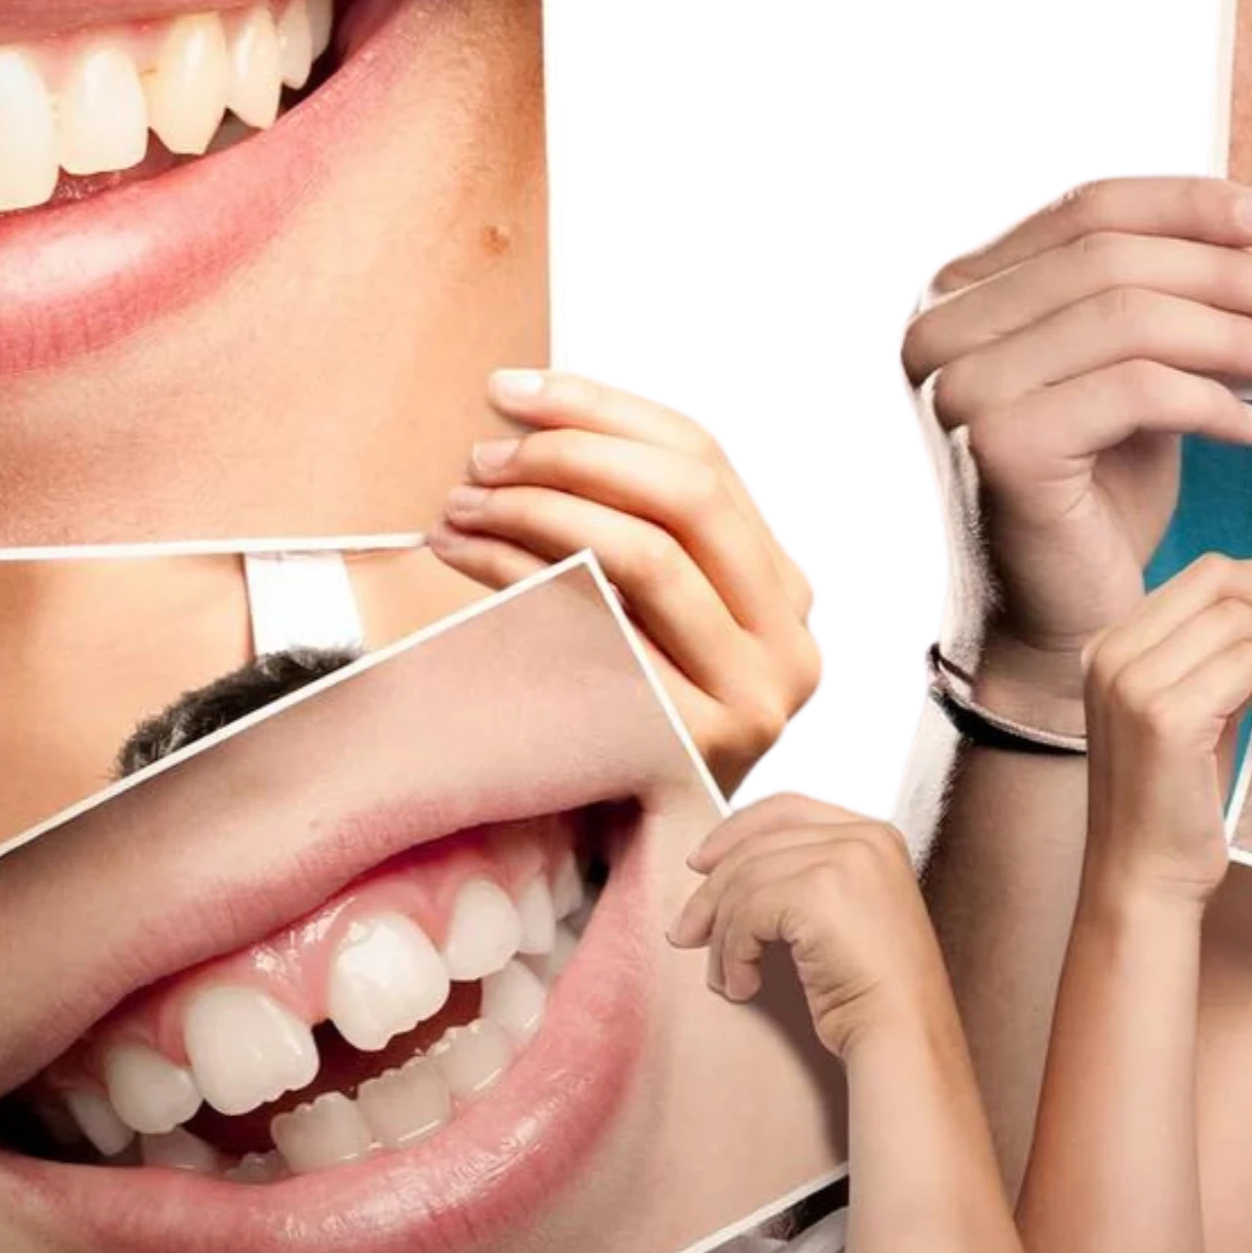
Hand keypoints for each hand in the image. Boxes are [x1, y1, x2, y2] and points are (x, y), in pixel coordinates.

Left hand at [433, 371, 825, 787]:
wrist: (627, 866)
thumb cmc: (615, 716)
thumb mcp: (650, 617)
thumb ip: (637, 528)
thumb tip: (538, 406)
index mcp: (786, 589)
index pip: (706, 457)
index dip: (604, 406)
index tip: (512, 386)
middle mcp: (791, 638)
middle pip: (685, 493)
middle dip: (571, 451)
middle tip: (482, 451)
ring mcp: (753, 695)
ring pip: (645, 551)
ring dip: (536, 509)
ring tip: (460, 500)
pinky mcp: (695, 741)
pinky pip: (601, 624)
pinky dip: (522, 575)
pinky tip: (465, 555)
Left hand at [667, 792, 950, 1060]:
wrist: (904, 1033)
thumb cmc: (872, 990)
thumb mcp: (845, 914)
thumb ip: (804, 878)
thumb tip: (717, 875)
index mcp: (874, 833)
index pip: (786, 808)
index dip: (735, 831)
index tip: (701, 864)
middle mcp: (862, 835)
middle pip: (756, 845)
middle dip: (712, 893)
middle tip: (684, 934)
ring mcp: (843, 858)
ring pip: (746, 882)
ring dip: (723, 937)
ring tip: (725, 978)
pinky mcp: (818, 890)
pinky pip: (747, 914)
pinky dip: (733, 954)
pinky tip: (743, 986)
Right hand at [899, 173, 1251, 727]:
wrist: (1052, 628)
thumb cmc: (1096, 495)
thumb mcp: (1126, 370)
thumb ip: (1156, 296)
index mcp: (958, 291)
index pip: (1085, 208)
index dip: (1185, 203)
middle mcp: (938, 327)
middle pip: (1109, 256)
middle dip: (1219, 270)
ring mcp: (959, 385)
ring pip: (1126, 317)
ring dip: (1230, 333)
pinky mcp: (997, 442)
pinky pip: (1134, 390)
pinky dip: (1209, 399)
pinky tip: (1248, 426)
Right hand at [1078, 554, 1251, 916]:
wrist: (1143, 879)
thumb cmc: (1177, 801)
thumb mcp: (1201, 705)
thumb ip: (1232, 648)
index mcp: (1112, 645)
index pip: (1203, 575)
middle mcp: (1111, 653)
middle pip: (1219, 580)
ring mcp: (1132, 682)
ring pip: (1240, 619)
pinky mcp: (1163, 717)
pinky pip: (1249, 662)